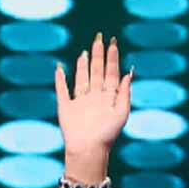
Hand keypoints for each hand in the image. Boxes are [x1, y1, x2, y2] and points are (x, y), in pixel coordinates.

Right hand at [57, 32, 132, 155]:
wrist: (89, 149)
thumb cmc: (107, 134)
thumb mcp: (121, 112)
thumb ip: (124, 92)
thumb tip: (128, 73)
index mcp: (109, 98)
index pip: (111, 73)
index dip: (112, 58)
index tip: (113, 43)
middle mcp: (95, 97)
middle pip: (97, 72)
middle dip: (98, 55)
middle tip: (99, 38)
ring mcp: (80, 101)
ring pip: (82, 78)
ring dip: (82, 66)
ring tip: (85, 53)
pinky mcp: (66, 108)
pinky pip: (62, 91)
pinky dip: (60, 80)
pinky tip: (59, 68)